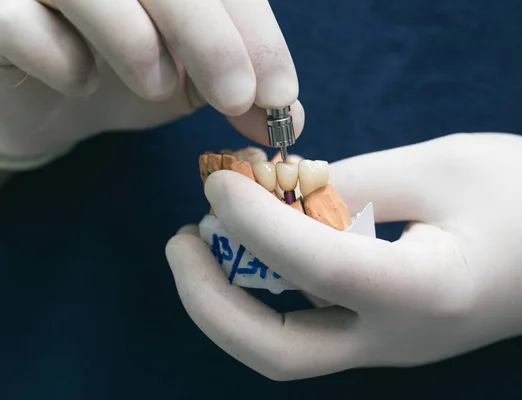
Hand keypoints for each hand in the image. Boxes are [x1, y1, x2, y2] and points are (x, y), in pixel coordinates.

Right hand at [0, 0, 302, 161]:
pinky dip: (57, 51)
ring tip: (158, 85)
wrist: (49, 93)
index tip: (280, 96)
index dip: (256, 35)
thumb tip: (289, 118)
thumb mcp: (194, 81)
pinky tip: (80, 79)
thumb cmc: (126, 73)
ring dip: (136, 39)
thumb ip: (240, 89)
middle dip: (211, 39)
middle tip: (237, 99)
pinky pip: (18, 19)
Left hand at [165, 133, 521, 380]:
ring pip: (287, 349)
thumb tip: (281, 191)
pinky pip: (309, 327)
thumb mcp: (442, 167)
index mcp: (426, 291)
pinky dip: (266, 293)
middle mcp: (399, 338)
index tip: (219, 181)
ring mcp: (391, 346)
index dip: (256, 222)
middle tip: (179, 239)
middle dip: (211, 302)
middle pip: (279, 353)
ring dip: (229, 302)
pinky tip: (255, 251)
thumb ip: (356, 182)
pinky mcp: (387, 334)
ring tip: (201, 242)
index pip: (316, 264)